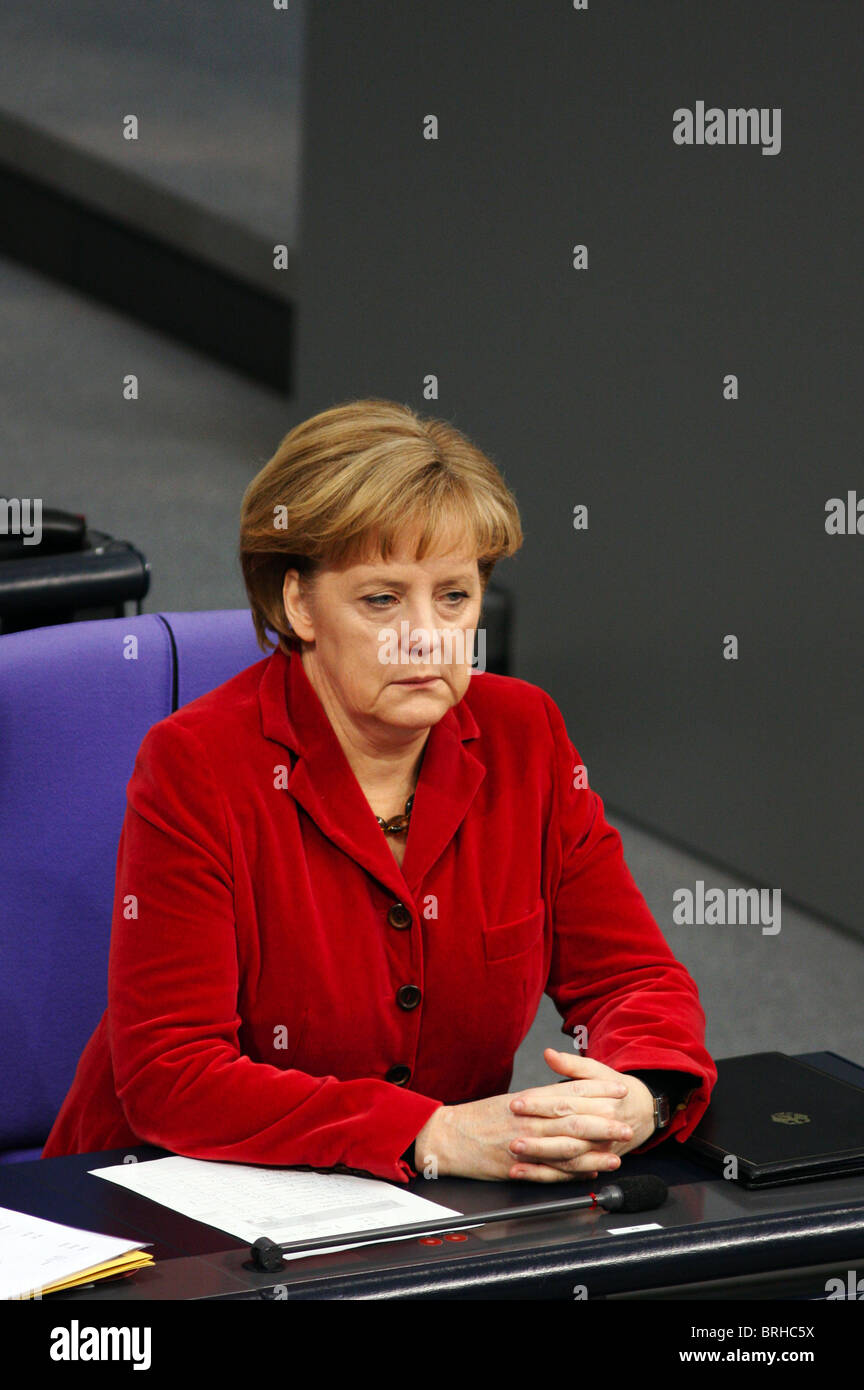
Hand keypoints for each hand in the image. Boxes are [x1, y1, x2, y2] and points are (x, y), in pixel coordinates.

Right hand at [412, 1054, 649, 1181]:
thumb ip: (541, 1097)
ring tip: (616, 1153)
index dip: (598, 1089)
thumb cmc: (478, 1118)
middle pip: (574, 1118)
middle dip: (604, 1121)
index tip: (620, 1088)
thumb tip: (567, 1094)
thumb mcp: (512, 1099)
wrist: (448, 1135)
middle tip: (627, 1124)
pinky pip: (552, 1170)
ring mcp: (525, 1143)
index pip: (570, 1090)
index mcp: (530, 1099)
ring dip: (595, 1149)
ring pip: (567, 1145)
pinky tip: (589, 1172)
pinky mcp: (519, 1165)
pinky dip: (573, 1172)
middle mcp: (530, 1119)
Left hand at [504, 1049, 657, 1181]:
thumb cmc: (616, 1092)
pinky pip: (567, 1173)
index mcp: (601, 1102)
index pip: (565, 1103)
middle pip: (565, 1132)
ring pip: (566, 1156)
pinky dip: (544, 1175)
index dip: (539, 1104)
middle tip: (511, 1136)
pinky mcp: (592, 1162)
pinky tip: (522, 1173)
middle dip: (537, 1136)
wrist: (643, 1113)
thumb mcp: (597, 1071)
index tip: (516, 1104)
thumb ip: (572, 1064)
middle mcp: (600, 1127)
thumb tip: (549, 1054)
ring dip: (539, 1158)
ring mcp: (597, 1148)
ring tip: (514, 1156)